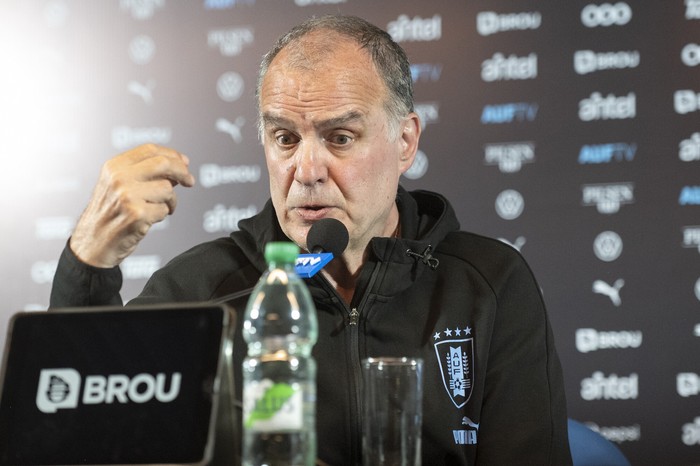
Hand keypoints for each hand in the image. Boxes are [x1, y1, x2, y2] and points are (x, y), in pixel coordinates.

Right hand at [70, 144, 195, 267]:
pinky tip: (148, 220)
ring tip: (158, 209)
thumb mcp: (119, 186)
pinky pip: (164, 210)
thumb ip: (145, 174)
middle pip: (163, 164)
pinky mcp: (137, 215)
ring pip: (167, 189)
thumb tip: (179, 164)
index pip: (150, 150)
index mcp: (114, 166)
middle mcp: (119, 178)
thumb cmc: (109, 216)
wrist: (92, 245)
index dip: (172, 155)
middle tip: (190, 181)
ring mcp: (127, 196)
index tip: (185, 163)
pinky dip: (162, 215)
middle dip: (182, 172)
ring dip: (170, 201)